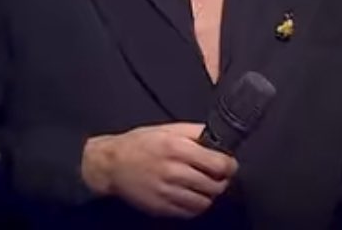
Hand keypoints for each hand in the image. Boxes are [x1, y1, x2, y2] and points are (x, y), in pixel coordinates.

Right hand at [81, 122, 237, 217]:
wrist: (111, 164)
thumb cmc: (142, 143)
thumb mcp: (170, 129)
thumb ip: (197, 132)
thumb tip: (221, 138)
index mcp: (178, 149)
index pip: (220, 165)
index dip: (230, 166)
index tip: (228, 164)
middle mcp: (174, 172)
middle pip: (215, 186)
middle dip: (221, 181)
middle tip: (217, 176)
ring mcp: (166, 193)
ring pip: (204, 202)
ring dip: (209, 195)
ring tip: (204, 186)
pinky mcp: (160, 207)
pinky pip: (189, 213)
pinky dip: (195, 206)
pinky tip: (191, 195)